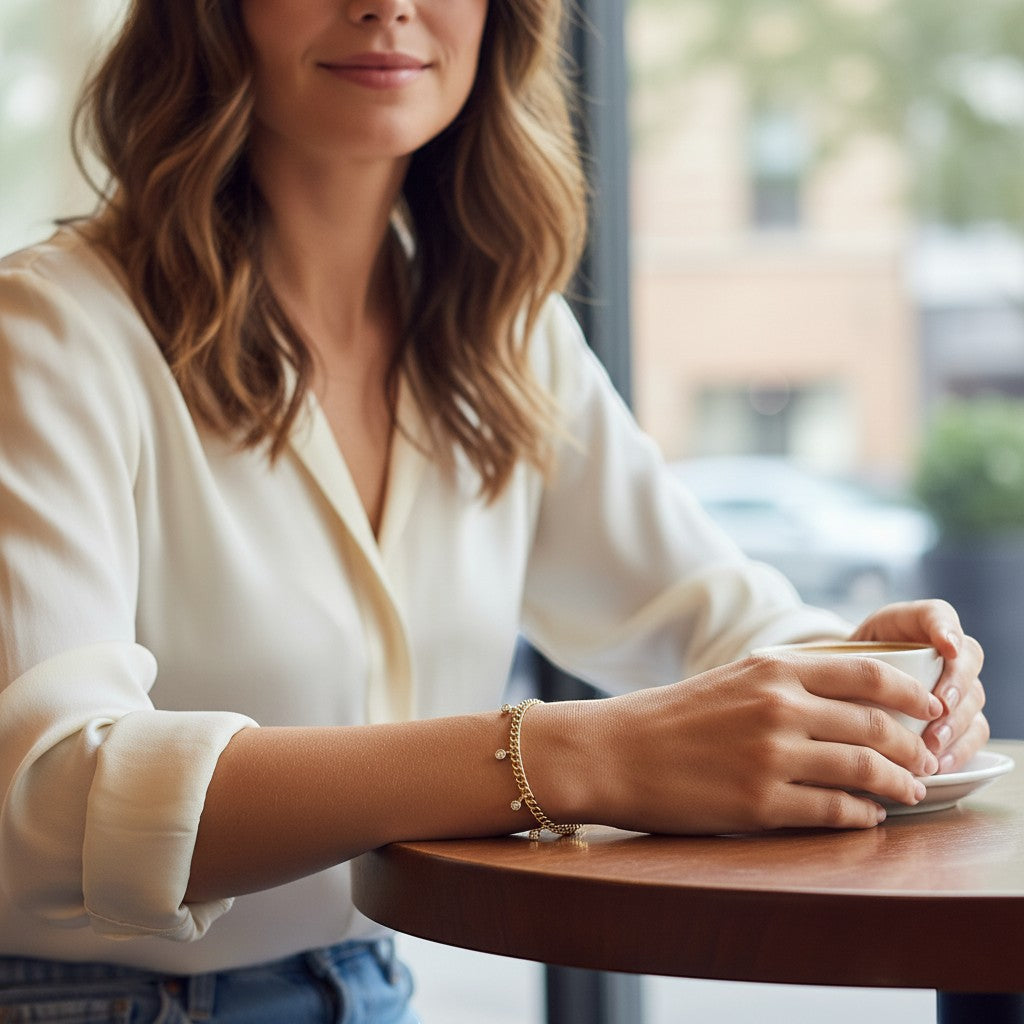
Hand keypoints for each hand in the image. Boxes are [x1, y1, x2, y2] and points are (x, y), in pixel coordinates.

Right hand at [575, 651, 941, 835]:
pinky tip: (867, 815)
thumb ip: (787, 682)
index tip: (929, 709)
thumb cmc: (671, 717)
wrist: (614, 752)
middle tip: (925, 759)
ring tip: (908, 790)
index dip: (909, 693)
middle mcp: (779, 706)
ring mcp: (771, 755)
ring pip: (864, 769)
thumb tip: (850, 700)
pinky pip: (833, 811)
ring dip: (898, 784)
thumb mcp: (733, 678)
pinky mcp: (760, 803)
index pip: (868, 673)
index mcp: (773, 668)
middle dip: (913, 746)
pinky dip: (862, 815)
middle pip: (876, 725)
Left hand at [849, 600, 988, 773]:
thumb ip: (842, 663)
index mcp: (909, 624)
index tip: (946, 648)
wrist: (836, 688)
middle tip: (939, 706)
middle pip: (967, 658)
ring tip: (933, 744)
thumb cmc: (837, 668)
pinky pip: (973, 731)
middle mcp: (940, 650)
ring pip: (973, 699)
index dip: (946, 628)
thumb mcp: (833, 656)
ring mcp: (952, 683)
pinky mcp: (956, 716)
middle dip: (956, 685)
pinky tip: (940, 763)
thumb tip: (844, 687)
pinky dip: (960, 749)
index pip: (937, 615)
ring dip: (957, 723)